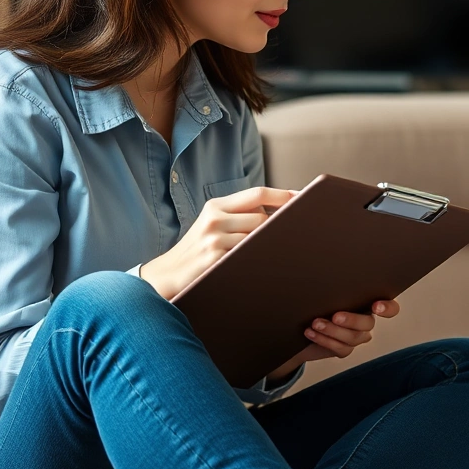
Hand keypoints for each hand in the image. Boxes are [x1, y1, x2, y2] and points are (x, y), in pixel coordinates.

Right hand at [138, 186, 294, 300]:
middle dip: (276, 227)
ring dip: (266, 245)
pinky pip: (247, 254)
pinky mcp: (215, 257)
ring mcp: (214, 238)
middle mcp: (214, 218)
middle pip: (262, 217)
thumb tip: (277, 213)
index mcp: (216, 206)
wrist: (167, 275)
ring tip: (264, 254)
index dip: (283, 195)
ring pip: (257, 236)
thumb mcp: (213, 226)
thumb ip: (239, 217)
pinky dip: (255, 258)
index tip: (302, 197)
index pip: (257, 193)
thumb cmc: (197, 251)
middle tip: (286, 235)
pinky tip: (254, 264)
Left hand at [267, 299, 400, 381]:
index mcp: (367, 303)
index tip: (376, 307)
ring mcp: (356, 337)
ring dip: (332, 330)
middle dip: (352, 320)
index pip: (390, 308)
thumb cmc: (316, 301)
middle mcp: (365, 322)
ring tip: (315, 323)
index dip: (388, 308)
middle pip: (368, 324)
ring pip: (353, 338)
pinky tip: (311, 333)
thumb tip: (333, 271)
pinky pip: (340, 348)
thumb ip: (337, 287)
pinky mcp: (344, 349)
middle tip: (335, 316)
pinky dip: (324, 340)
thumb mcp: (327, 292)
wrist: (298, 324)